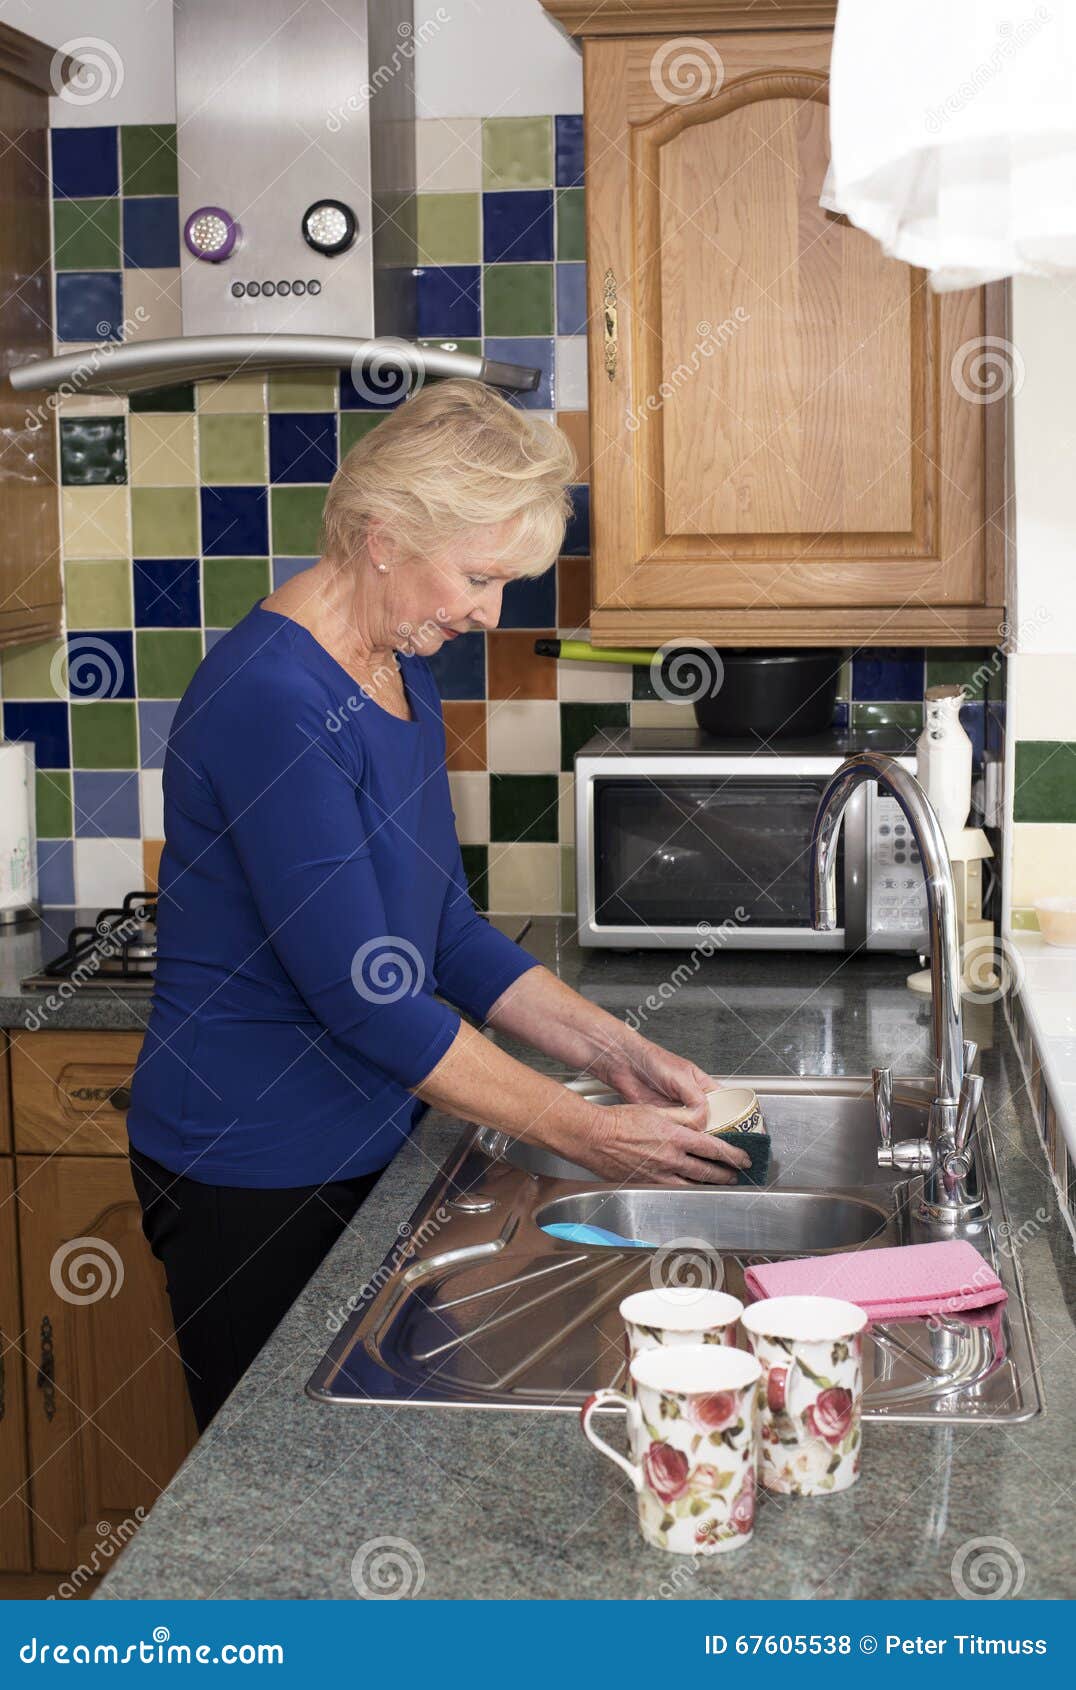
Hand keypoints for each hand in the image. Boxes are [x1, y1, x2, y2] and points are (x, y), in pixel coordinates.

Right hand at [572, 1101, 751, 1186]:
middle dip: (726, 1174)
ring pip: (693, 1184)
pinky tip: (692, 1187)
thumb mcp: (656, 1111)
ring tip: (720, 1183)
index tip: (743, 1157)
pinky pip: (674, 1189)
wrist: (594, 1137)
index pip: (714, 1148)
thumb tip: (702, 1119)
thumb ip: (682, 1117)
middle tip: (736, 1174)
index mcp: (675, 1137)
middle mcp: (670, 1158)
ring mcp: (659, 1174)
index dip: (733, 1154)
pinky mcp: (648, 1183)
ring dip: (710, 1184)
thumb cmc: (619, 1121)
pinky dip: (688, 1189)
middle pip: (707, 1171)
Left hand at [592, 1036, 719, 1130]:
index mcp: (705, 1088)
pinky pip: (677, 1133)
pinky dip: (678, 1138)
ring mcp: (680, 1112)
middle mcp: (694, 1101)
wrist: (626, 1066)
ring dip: (693, 1136)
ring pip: (694, 1131)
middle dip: (711, 1132)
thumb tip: (703, 1120)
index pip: (725, 1106)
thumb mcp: (682, 1077)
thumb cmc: (654, 1062)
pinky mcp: (666, 1121)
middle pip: (711, 1123)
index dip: (729, 1119)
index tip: (731, 1133)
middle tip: (712, 1141)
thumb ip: (696, 1099)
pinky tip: (678, 1138)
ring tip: (694, 1140)